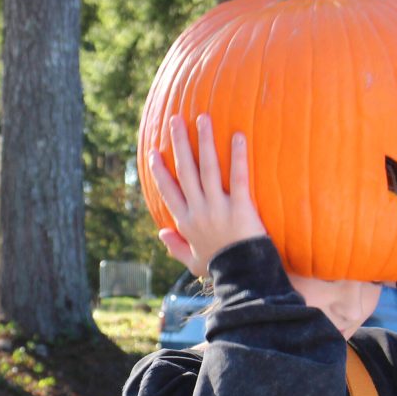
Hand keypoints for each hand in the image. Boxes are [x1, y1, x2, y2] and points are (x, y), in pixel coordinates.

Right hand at [148, 114, 265, 274]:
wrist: (243, 278)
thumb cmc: (220, 270)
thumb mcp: (193, 262)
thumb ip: (176, 247)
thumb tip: (160, 233)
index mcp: (186, 223)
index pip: (168, 191)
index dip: (159, 171)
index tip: (153, 152)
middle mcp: (198, 211)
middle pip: (185, 171)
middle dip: (179, 144)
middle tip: (175, 120)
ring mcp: (218, 208)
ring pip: (207, 168)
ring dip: (203, 141)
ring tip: (202, 117)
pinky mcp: (241, 207)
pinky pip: (238, 177)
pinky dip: (237, 156)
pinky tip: (237, 136)